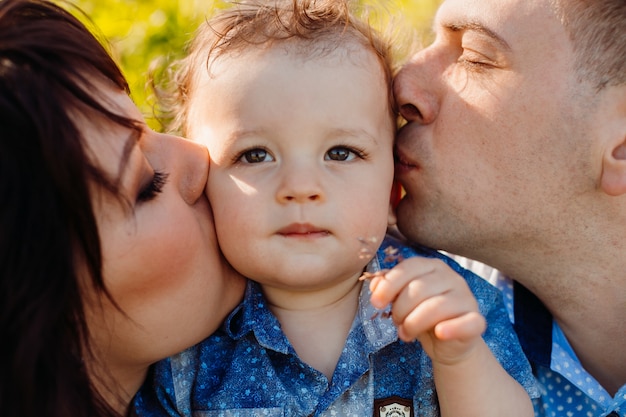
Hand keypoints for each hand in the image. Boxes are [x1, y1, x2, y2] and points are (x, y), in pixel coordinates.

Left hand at [369, 257, 486, 364]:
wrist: (447, 344)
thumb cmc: (421, 316)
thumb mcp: (402, 300)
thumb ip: (388, 288)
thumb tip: (374, 285)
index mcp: (433, 266)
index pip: (409, 267)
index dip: (389, 285)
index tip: (376, 303)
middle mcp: (453, 277)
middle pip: (418, 289)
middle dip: (400, 309)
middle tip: (396, 323)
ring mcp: (467, 298)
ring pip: (435, 307)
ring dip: (413, 324)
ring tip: (406, 334)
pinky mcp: (477, 321)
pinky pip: (466, 323)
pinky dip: (451, 328)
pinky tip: (439, 333)